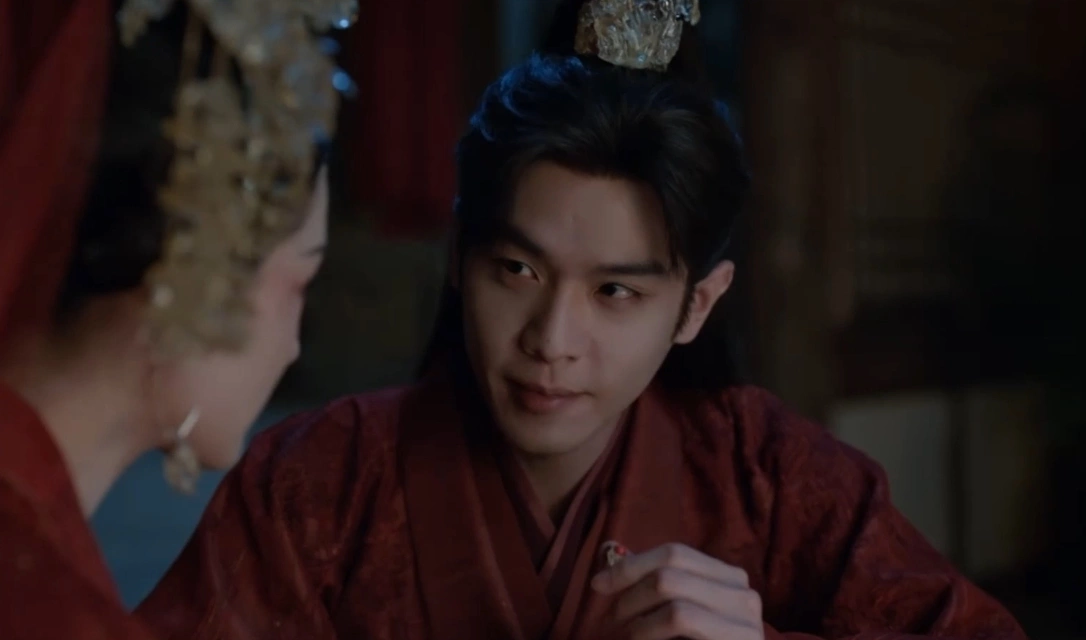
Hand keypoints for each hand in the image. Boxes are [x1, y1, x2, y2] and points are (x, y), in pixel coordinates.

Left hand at [591, 543, 763, 639]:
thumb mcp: (679, 610)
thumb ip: (659, 586)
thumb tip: (610, 563)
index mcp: (731, 578)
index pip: (675, 553)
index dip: (631, 566)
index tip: (598, 584)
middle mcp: (745, 596)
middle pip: (670, 577)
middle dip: (630, 598)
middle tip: (609, 624)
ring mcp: (747, 627)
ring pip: (676, 610)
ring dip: (639, 627)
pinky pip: (683, 628)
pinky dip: (650, 639)